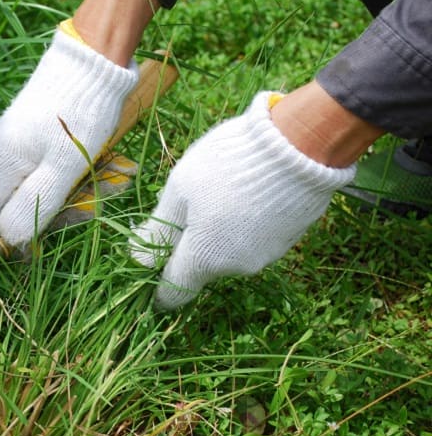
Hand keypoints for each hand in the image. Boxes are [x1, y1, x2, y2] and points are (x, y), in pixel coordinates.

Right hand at [0, 28, 138, 246]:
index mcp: (3, 160)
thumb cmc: (81, 115)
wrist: (95, 58)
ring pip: (34, 181)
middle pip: (13, 199)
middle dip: (48, 210)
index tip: (42, 238)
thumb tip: (10, 239)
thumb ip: (34, 204)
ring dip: (66, 191)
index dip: (9, 231)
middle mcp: (4, 149)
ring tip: (101, 180)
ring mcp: (20, 136)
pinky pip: (46, 163)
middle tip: (86, 206)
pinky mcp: (38, 127)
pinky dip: (69, 172)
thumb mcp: (63, 167)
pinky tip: (95, 164)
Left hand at [131, 92, 355, 308]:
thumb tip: (138, 261)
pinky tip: (248, 190)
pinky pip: (253, 238)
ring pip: (227, 250)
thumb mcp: (180, 190)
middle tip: (190, 200)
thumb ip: (159, 229)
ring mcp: (266, 255)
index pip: (174, 290)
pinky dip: (244, 221)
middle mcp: (236, 267)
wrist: (299, 145)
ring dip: (218, 229)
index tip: (151, 263)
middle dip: (190, 242)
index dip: (157, 282)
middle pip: (201, 264)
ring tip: (224, 187)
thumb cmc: (227, 164)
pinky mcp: (288, 239)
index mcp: (204, 259)